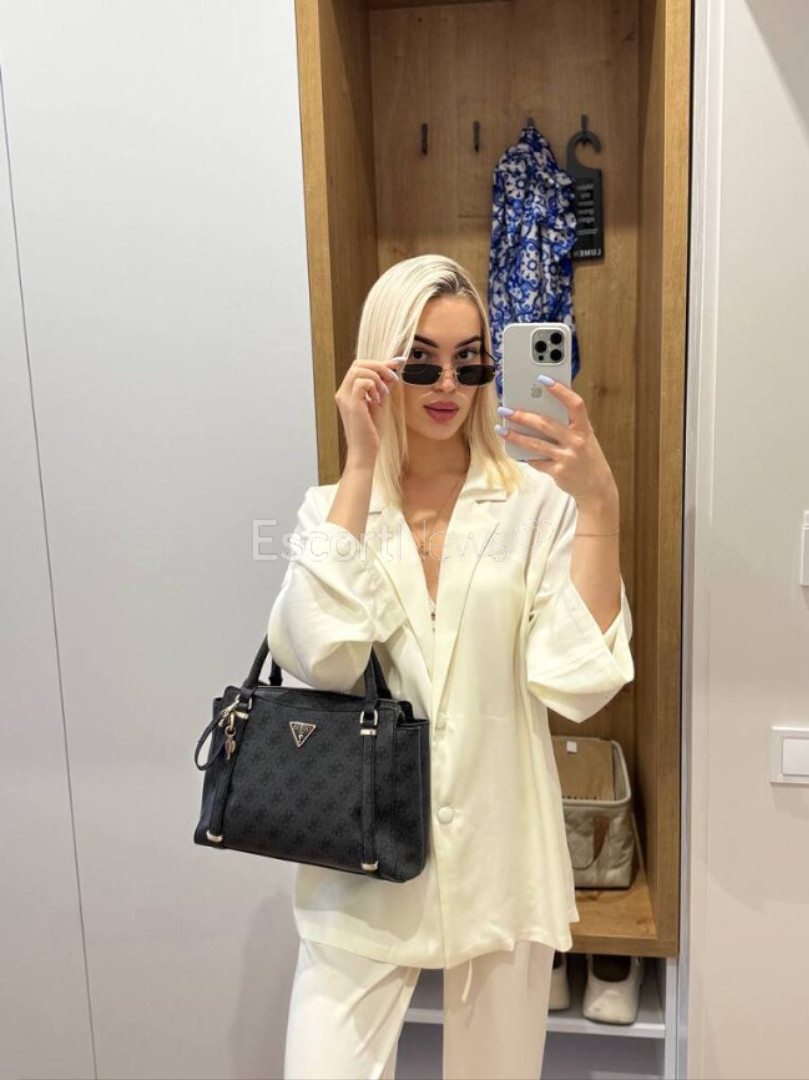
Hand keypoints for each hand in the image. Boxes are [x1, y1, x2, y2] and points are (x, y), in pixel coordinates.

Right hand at [335, 356, 405, 467]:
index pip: (360, 367)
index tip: (398, 362)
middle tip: (393, 377)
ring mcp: (345, 398)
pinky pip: (361, 381)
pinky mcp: (351, 404)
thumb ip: (383, 387)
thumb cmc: (371, 432)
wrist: (365, 452)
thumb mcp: (379, 404)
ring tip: (385, 392)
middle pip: (358, 363)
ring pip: (359, 369)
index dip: (380, 362)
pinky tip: (378, 399)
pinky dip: (374, 386)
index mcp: (348, 392)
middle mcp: (343, 393)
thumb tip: (392, 369)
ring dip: (378, 376)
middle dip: (379, 366)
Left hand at [496, 380, 617, 513]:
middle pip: (546, 424)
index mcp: (585, 429)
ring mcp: (567, 458)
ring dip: (515, 436)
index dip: (560, 390)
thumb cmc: (587, 457)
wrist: (597, 488)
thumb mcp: (585, 438)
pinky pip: (536, 461)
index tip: (543, 379)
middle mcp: (577, 442)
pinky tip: (513, 448)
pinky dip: (524, 455)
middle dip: (523, 415)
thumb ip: (568, 425)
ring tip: (501, 429)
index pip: (575, 404)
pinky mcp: (558, 472)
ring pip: (536, 444)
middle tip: (505, 409)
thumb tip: (539, 408)